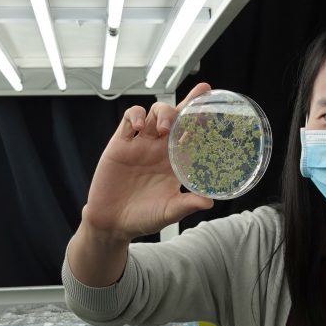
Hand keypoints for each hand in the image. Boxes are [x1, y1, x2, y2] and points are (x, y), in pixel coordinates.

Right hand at [82, 83, 214, 240]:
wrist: (112, 223)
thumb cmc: (143, 218)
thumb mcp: (169, 212)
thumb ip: (186, 204)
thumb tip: (209, 202)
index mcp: (175, 163)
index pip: (191, 135)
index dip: (201, 119)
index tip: (213, 103)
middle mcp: (159, 150)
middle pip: (175, 117)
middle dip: (186, 105)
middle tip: (195, 102)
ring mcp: (140, 145)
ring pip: (154, 114)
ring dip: (162, 112)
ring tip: (165, 126)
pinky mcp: (120, 144)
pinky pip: (128, 120)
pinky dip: (136, 116)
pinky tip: (140, 126)